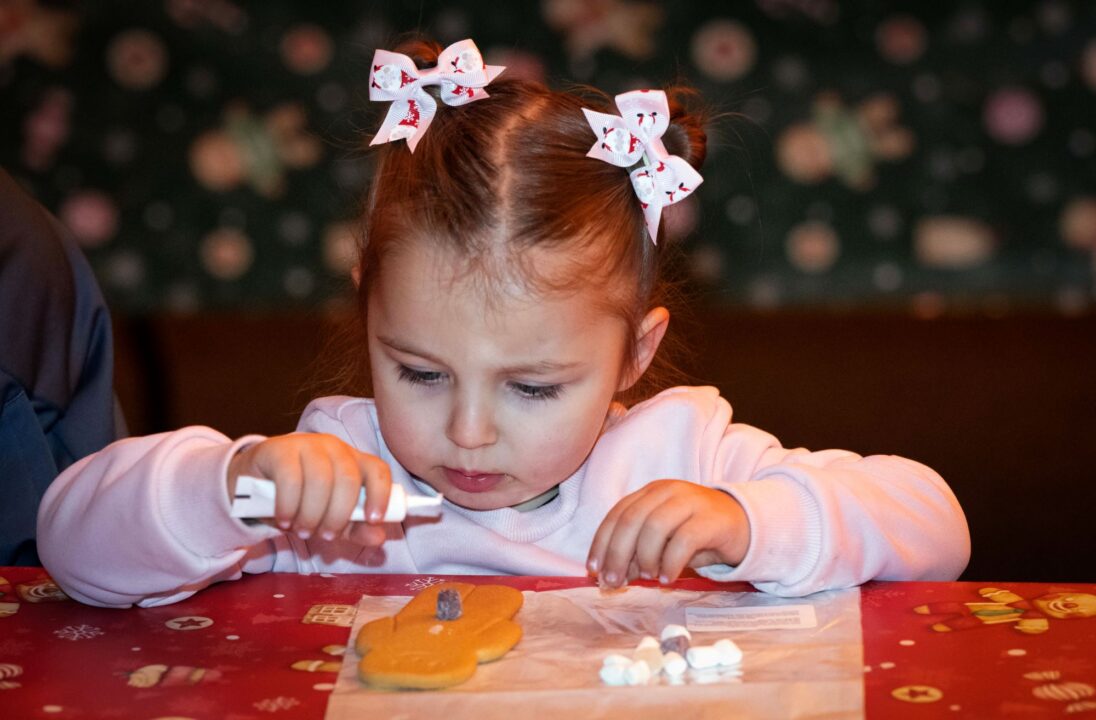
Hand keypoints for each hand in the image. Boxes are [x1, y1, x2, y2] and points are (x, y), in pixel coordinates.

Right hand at [227, 433, 391, 547]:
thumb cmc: (302, 500)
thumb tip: (379, 537)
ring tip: (302, 530)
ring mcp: (307, 445)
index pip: (378, 470)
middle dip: (338, 515)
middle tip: (325, 536)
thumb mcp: (330, 517)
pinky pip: (290, 480)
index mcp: (354, 461)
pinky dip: (288, 506)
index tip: (373, 519)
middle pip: (348, 479)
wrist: (254, 485)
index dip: (380, 494)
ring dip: (312, 514)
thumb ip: (356, 528)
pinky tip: (283, 520)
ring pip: (320, 480)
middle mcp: (335, 448)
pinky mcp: (279, 450)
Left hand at [587, 480, 749, 588]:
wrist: (744, 525)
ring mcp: (690, 501)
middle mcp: (667, 491)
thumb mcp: (663, 541)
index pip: (617, 514)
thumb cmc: (698, 534)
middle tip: (613, 582)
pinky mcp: (710, 519)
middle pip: (631, 520)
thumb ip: (639, 551)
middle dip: (617, 553)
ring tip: (646, 578)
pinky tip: (667, 578)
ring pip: (655, 526)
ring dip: (644, 556)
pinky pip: (683, 540)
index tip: (594, 570)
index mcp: (650, 493)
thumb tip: (614, 574)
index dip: (601, 543)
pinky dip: (670, 562)